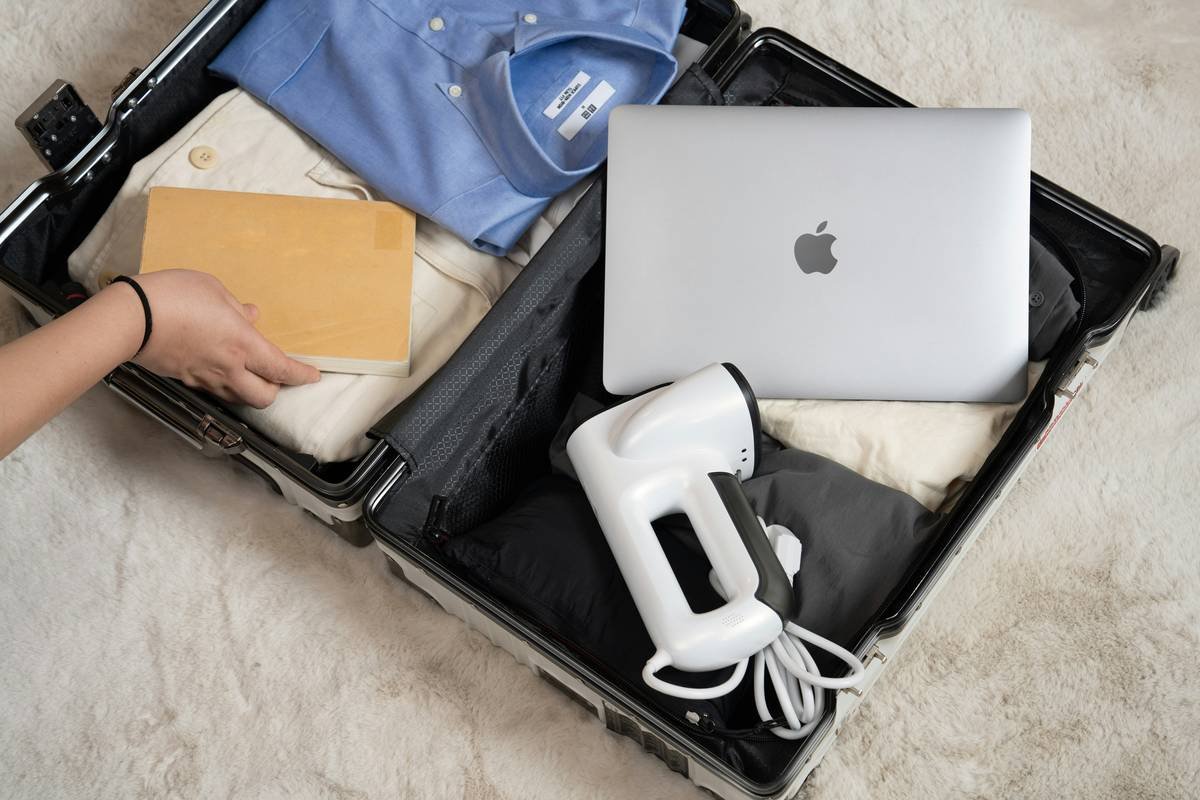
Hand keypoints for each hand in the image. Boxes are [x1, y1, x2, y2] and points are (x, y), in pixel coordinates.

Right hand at [116, 269, 319, 407]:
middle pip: (264, 397)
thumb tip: (250, 315)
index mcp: (243, 345)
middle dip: (276, 390)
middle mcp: (228, 368)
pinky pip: (214, 390)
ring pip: (238, 398)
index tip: (312, 376)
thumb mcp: (213, 289)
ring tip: (252, 375)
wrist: (130, 318)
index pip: (282, 370)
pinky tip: (221, 369)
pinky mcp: (185, 379)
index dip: (301, 376)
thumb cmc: (172, 297)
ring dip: (250, 390)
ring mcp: (205, 378)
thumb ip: (235, 307)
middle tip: (278, 376)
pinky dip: (225, 385)